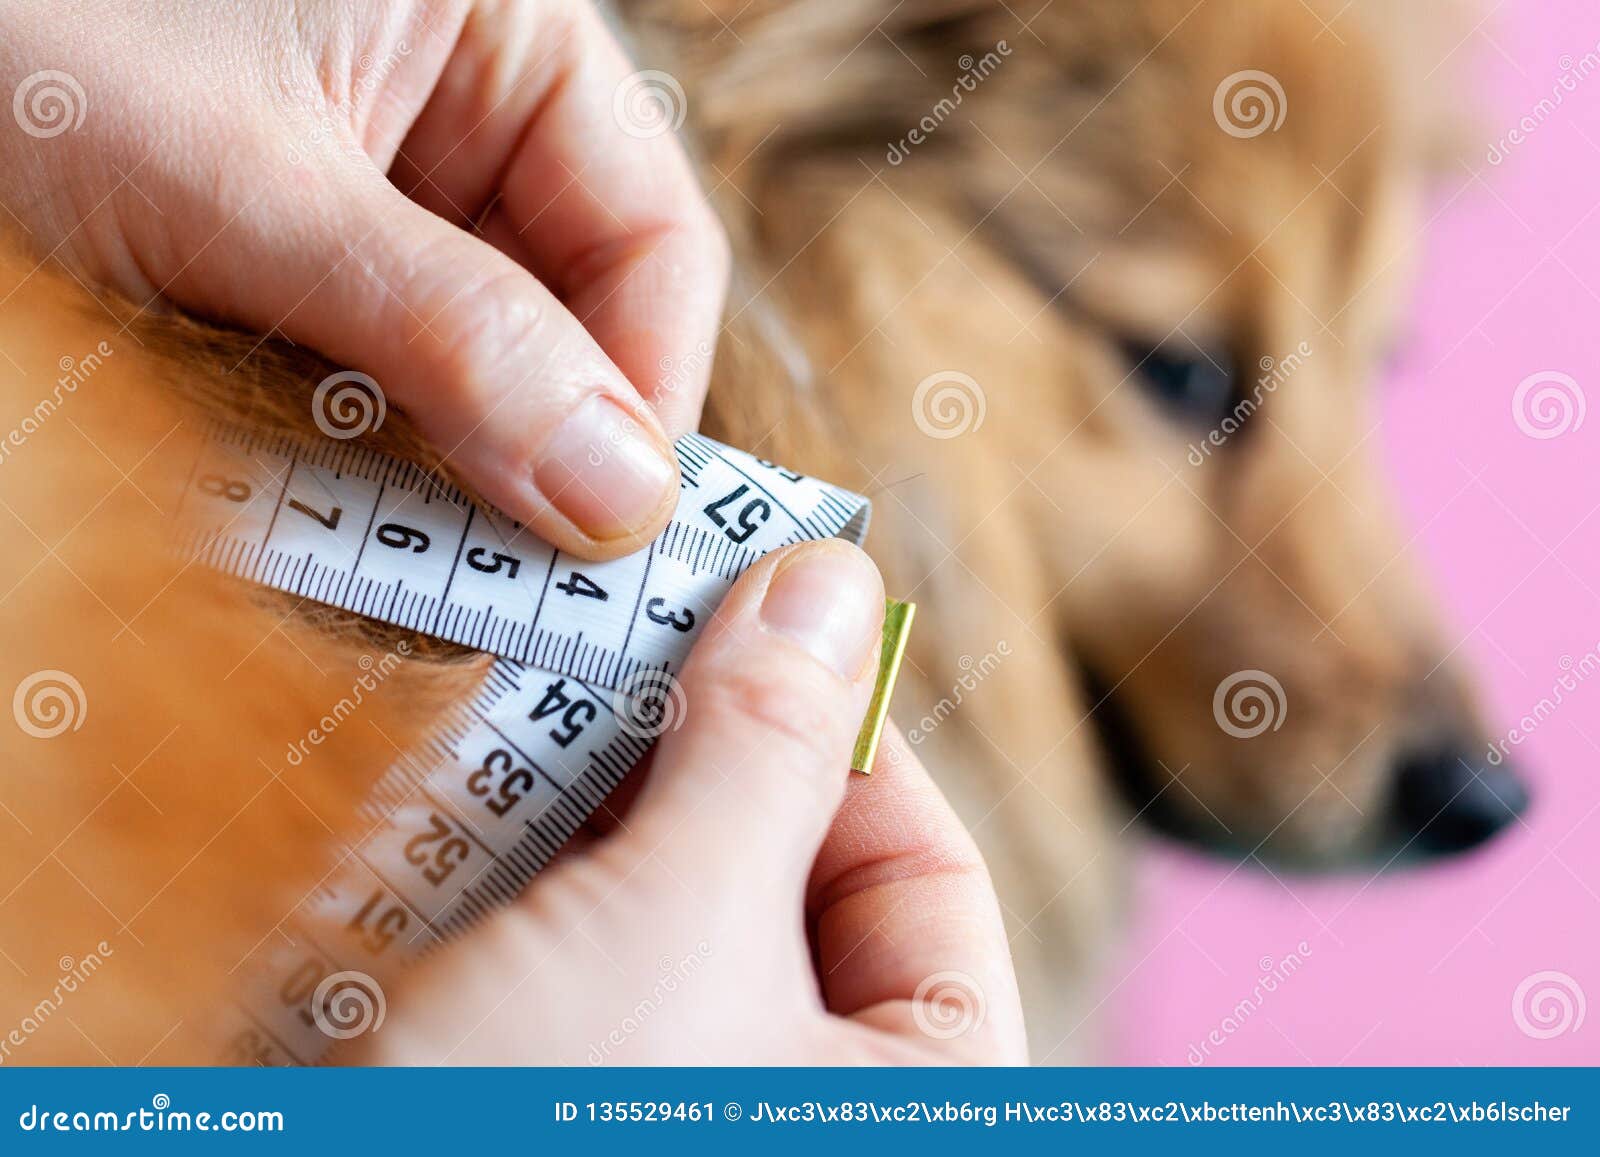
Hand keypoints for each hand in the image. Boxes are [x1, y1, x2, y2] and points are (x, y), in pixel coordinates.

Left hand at [0, 1, 727, 557]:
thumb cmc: (16, 27)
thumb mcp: (247, 187)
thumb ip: (450, 333)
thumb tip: (619, 492)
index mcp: (500, 33)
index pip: (651, 236)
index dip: (646, 394)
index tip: (603, 535)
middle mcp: (462, 110)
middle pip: (578, 314)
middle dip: (541, 448)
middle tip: (508, 585)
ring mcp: (385, 188)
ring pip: (485, 362)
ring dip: (447, 467)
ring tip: (399, 555)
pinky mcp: (307, 256)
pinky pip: (387, 377)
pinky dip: (365, 453)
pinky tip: (327, 505)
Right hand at [351, 541, 1026, 1063]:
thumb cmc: (545, 1137)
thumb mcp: (679, 929)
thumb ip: (763, 746)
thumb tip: (824, 582)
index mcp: (923, 1089)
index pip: (922, 871)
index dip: (842, 726)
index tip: (753, 614)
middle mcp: (802, 1095)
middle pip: (778, 877)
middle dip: (684, 757)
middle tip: (612, 634)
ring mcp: (669, 1091)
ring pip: (650, 910)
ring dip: (573, 811)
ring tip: (511, 712)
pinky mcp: (544, 1086)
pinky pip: (555, 959)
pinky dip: (505, 881)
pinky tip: (442, 813)